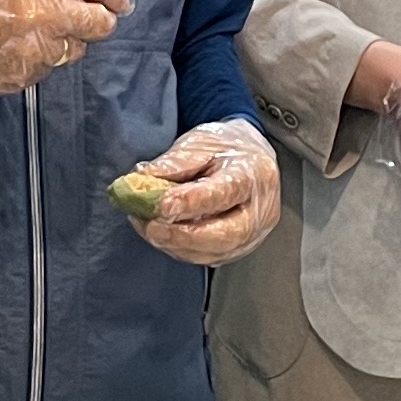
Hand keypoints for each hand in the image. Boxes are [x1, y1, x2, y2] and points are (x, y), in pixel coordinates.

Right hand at [0, 0, 133, 96]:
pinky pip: (43, 69)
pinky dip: (36, 59)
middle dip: (97, 22)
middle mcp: (48, 19)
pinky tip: (11, 47)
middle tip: (88, 19)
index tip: (119, 1)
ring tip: (30, 31)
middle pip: (99, 27)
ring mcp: (36, 54)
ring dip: (63, 42)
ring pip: (71, 52)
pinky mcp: (22, 78)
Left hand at [123, 118, 278, 266]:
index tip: (162, 205)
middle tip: (152, 228)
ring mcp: (254, 234)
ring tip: (148, 229)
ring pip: (216, 252)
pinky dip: (181, 250)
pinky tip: (162, 237)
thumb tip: (141, 183)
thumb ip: (173, 164)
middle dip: (184, 236)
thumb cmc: (225, 150)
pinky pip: (209, 257)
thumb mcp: (200, 143)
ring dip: (176, 245)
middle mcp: (260, 209)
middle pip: (227, 234)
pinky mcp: (241, 248)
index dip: (192, 202)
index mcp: (252, 173)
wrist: (250, 160)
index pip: (225, 192)